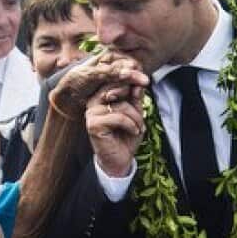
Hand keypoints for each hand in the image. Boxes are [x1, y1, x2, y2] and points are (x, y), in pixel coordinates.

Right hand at [48, 55, 149, 177]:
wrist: (120, 159)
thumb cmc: (127, 136)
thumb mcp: (135, 114)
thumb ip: (135, 99)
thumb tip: (138, 83)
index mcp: (102, 95)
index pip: (116, 80)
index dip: (131, 78)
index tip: (145, 80)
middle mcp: (93, 101)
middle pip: (117, 87)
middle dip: (134, 96)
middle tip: (143, 110)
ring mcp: (91, 112)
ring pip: (120, 105)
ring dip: (136, 117)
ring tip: (139, 127)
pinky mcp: (93, 124)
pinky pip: (118, 117)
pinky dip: (131, 124)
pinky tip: (134, 131)